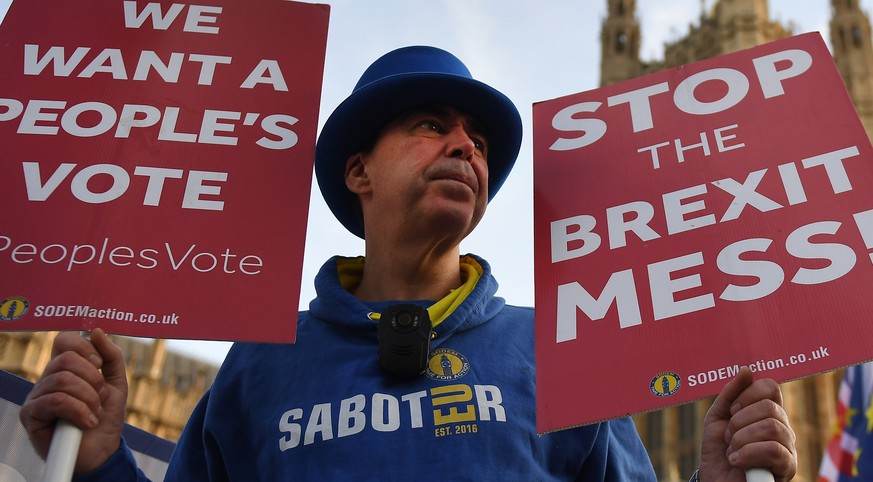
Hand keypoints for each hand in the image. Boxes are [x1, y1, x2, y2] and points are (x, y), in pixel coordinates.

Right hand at [19, 328, 128, 473]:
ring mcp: (37, 395)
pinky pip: (55, 400)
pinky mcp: (31, 415)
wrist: (101, 451)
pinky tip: (87, 422)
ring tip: (95, 413)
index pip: (65, 340)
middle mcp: (48, 378)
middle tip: (100, 397)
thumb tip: (96, 331)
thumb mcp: (117, 383)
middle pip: (66, 359)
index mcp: (66, 367)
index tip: (99, 365)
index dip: (85, 348)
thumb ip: (111, 356)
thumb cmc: (105, 417)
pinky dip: (79, 411)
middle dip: (93, 379)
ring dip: (89, 398)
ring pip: (63, 380)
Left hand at [698, 366, 796, 481]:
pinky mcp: (788, 467)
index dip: (748, 394)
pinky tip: (737, 461)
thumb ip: (730, 393)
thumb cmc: (718, 450)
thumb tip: (746, 370)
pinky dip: (747, 454)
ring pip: (772, 427)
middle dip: (739, 422)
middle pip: (770, 408)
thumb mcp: (717, 418)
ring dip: (741, 439)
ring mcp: (788, 447)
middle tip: (728, 437)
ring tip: (732, 451)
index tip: (732, 410)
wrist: (715, 480)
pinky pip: (774, 450)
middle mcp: (782, 427)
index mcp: (767, 412)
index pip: (770, 387)